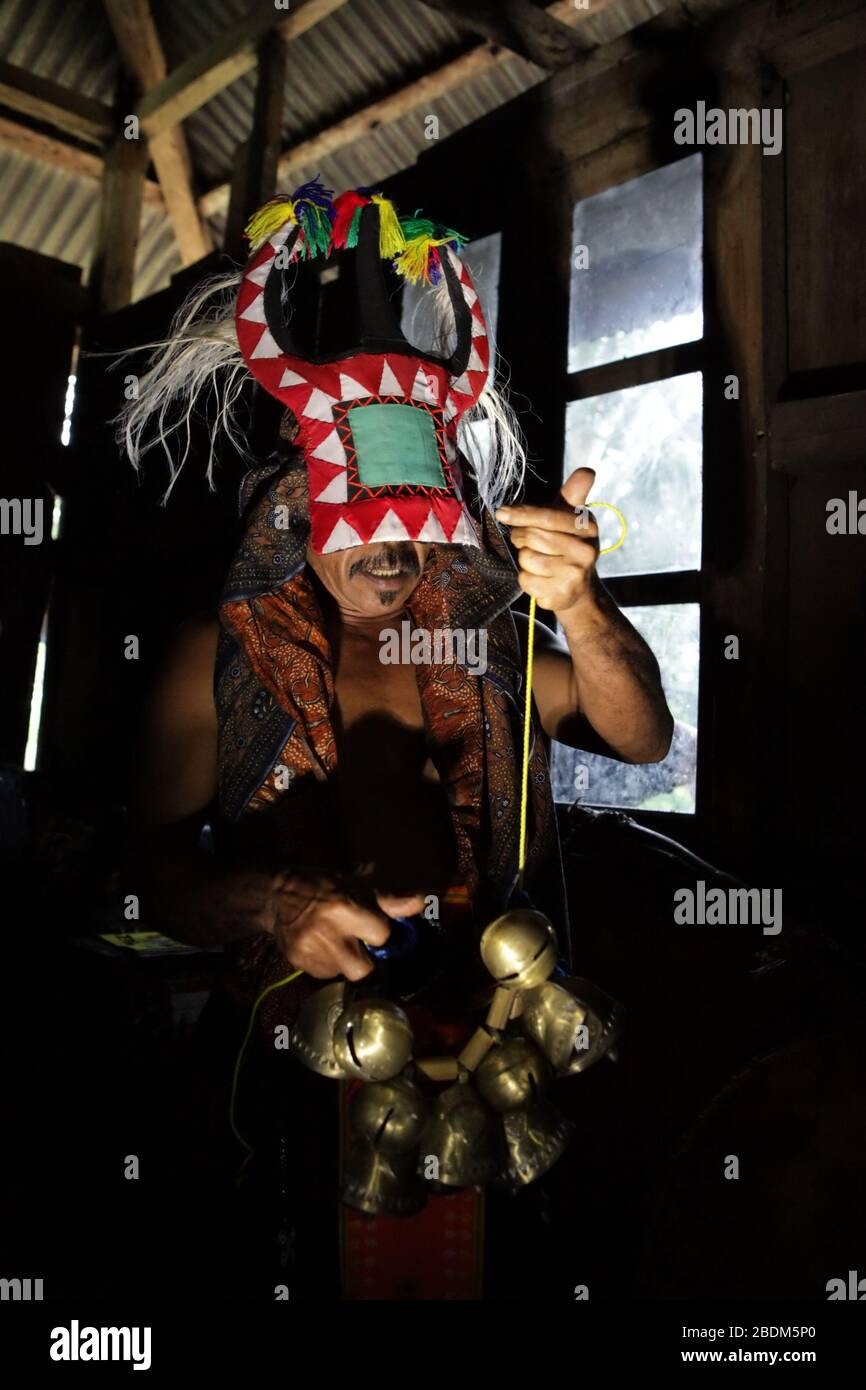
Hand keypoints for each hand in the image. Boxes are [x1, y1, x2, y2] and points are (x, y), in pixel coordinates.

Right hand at [262, 873, 424, 980]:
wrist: (275, 894)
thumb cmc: (323, 886)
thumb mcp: (355, 886)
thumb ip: (389, 899)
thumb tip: (421, 902)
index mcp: (345, 908)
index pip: (381, 935)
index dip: (379, 931)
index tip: (371, 925)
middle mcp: (327, 934)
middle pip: (364, 971)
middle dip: (365, 960)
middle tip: (357, 944)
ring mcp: (310, 951)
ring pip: (343, 973)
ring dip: (345, 961)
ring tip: (335, 941)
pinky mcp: (296, 962)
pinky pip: (324, 974)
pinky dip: (327, 963)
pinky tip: (320, 946)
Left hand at [495, 467, 600, 618]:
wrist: (579, 590)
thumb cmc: (568, 545)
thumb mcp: (572, 518)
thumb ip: (574, 494)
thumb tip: (587, 471)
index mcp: (588, 527)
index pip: (549, 517)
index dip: (523, 513)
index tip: (502, 512)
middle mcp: (586, 551)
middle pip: (534, 537)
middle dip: (522, 536)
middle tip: (524, 539)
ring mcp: (575, 574)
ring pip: (528, 558)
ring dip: (524, 559)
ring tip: (538, 560)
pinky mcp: (560, 594)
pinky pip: (526, 580)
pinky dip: (526, 578)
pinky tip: (540, 577)